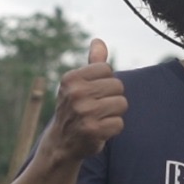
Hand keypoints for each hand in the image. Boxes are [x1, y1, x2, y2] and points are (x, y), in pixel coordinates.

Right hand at [46, 38, 126, 162]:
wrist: (61, 142)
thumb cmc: (75, 108)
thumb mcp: (78, 84)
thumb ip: (92, 63)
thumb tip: (98, 41)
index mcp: (71, 79)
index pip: (107, 69)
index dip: (105, 82)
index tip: (93, 92)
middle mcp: (75, 94)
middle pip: (118, 86)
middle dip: (112, 97)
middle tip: (97, 107)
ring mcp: (84, 112)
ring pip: (121, 104)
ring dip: (114, 113)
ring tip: (99, 118)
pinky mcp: (92, 130)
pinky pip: (119, 123)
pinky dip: (113, 128)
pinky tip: (99, 130)